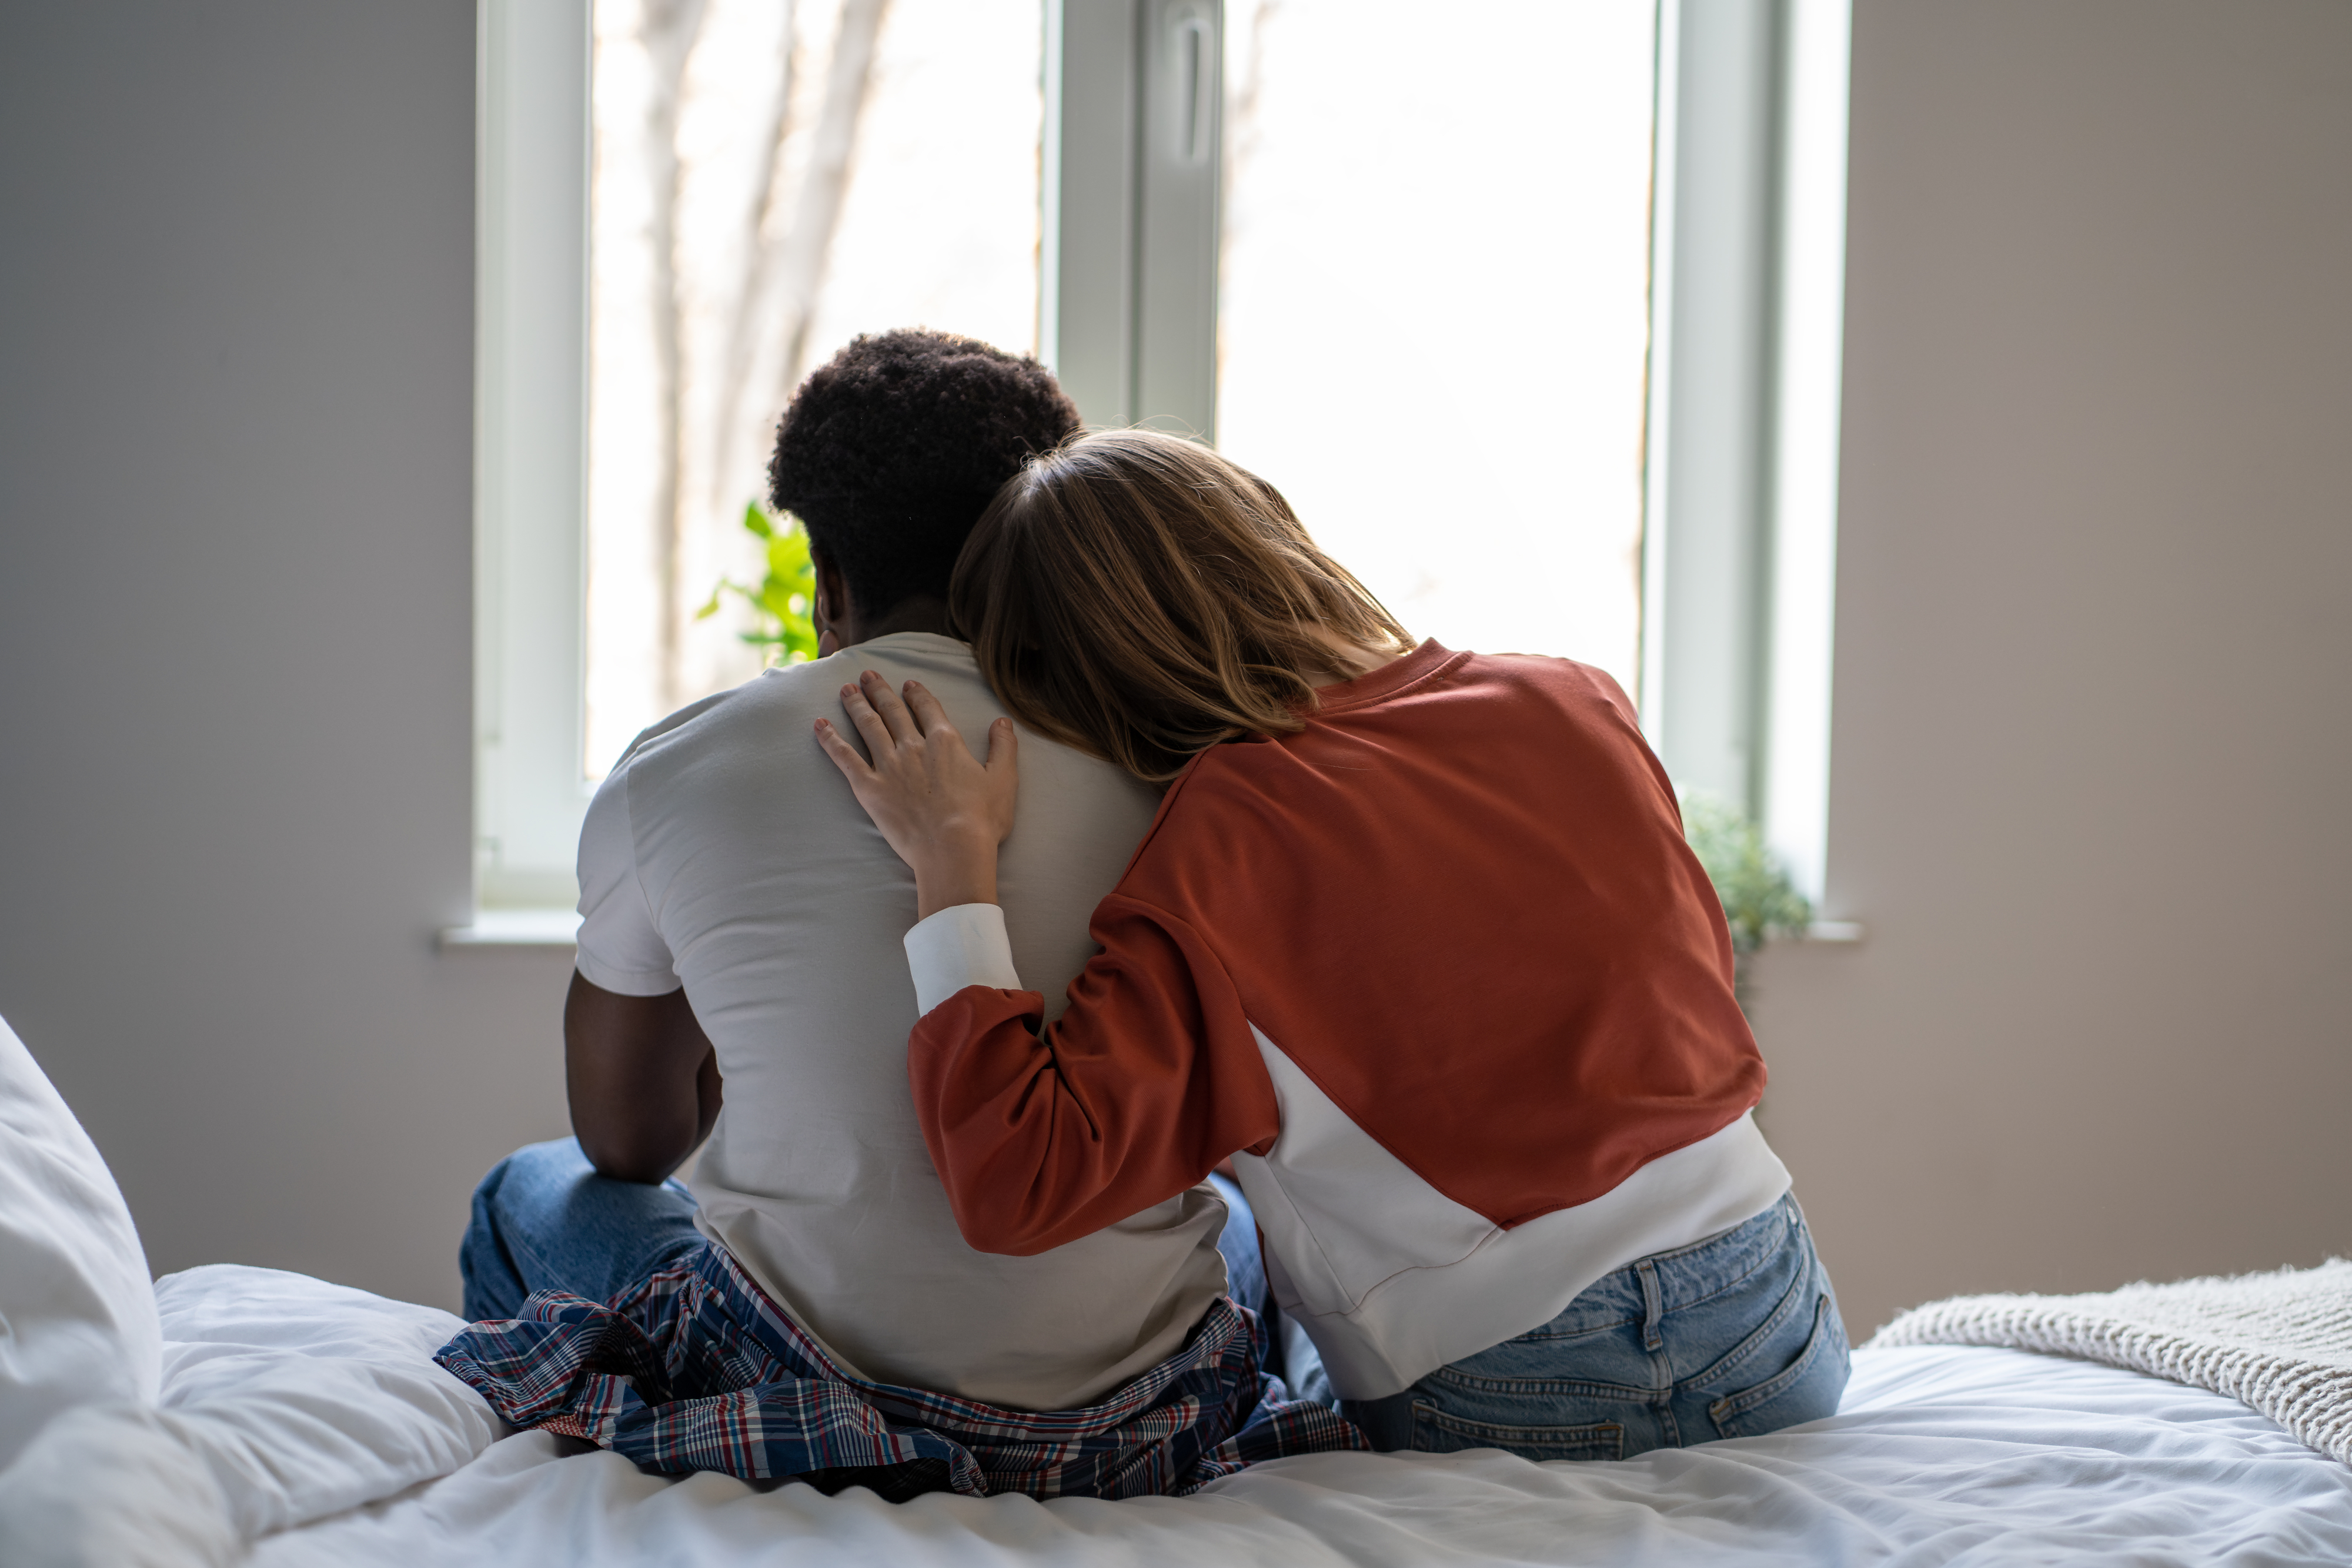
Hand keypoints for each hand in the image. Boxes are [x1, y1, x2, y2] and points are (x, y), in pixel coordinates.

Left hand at [815, 671, 1017, 918]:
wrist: (952, 849)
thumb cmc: (982, 819)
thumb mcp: (1004, 779)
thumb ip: (1003, 747)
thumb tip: (1002, 721)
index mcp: (945, 741)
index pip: (927, 707)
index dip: (917, 693)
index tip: (908, 683)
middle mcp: (913, 746)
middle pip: (892, 710)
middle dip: (879, 690)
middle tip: (867, 675)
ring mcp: (888, 766)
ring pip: (868, 726)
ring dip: (855, 704)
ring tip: (845, 689)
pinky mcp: (869, 788)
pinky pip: (844, 758)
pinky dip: (830, 739)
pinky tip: (818, 725)